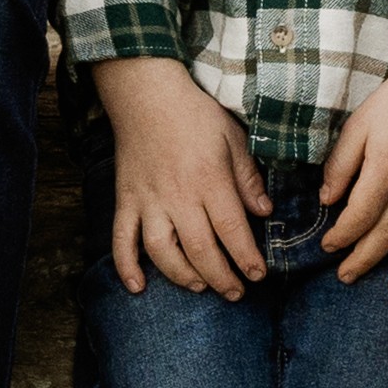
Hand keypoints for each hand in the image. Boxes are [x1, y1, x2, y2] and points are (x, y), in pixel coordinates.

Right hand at [89, 55, 273, 297]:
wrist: (146, 94)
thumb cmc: (195, 114)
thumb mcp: (233, 137)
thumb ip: (248, 177)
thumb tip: (265, 212)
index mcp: (208, 179)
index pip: (231, 229)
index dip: (246, 258)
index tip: (258, 276)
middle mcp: (177, 196)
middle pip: (200, 249)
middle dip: (221, 277)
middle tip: (236, 293)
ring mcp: (148, 201)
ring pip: (162, 251)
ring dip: (182, 276)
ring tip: (201, 286)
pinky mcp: (125, 200)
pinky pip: (121, 239)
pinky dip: (126, 266)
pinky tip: (138, 286)